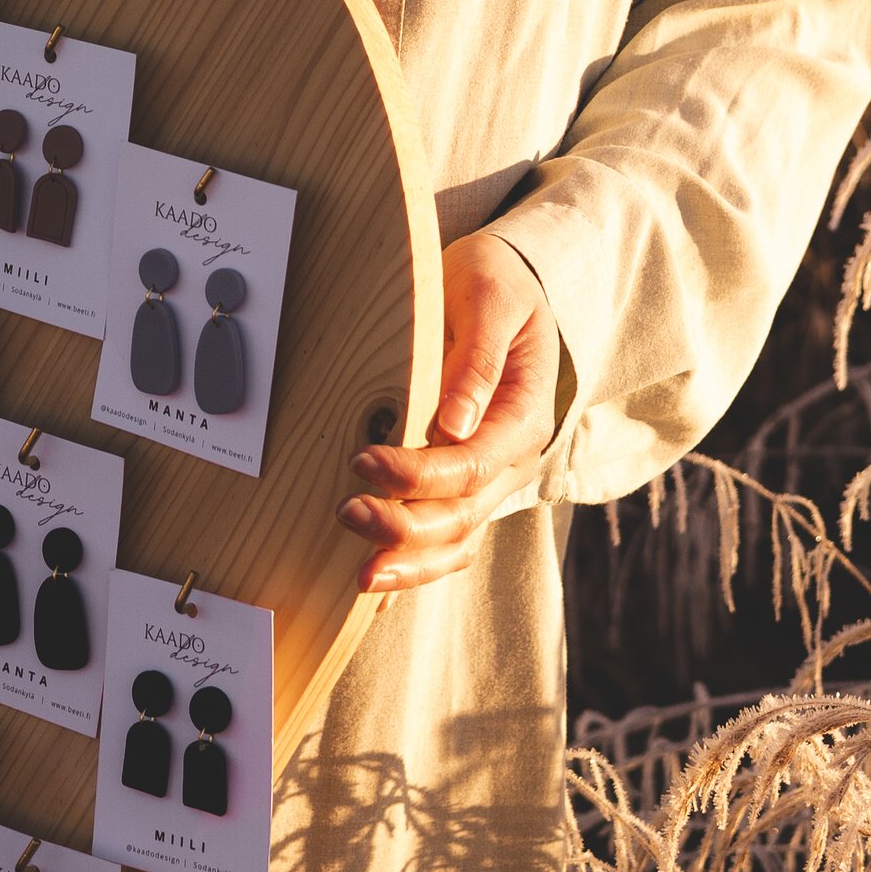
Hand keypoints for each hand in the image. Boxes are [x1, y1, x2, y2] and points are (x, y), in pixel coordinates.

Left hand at [338, 230, 561, 595]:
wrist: (508, 286)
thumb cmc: (497, 285)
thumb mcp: (492, 300)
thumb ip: (477, 359)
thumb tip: (454, 422)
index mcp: (523, 416)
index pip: (470, 464)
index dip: (416, 473)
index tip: (363, 462)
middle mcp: (512, 459)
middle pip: (462, 514)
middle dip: (404, 526)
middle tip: (347, 512)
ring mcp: (491, 477)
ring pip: (458, 540)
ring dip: (410, 560)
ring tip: (362, 574)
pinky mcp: (466, 483)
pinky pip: (448, 538)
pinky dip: (416, 564)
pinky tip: (378, 586)